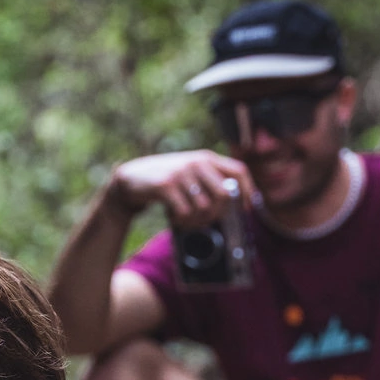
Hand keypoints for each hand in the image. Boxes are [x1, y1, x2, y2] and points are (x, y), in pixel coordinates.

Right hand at [107, 151, 255, 228]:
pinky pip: (185, 213)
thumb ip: (211, 181)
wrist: (131, 179)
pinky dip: (181, 221)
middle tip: (204, 220)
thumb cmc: (167, 181)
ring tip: (185, 218)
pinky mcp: (166, 185)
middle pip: (224, 195)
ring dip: (196, 220)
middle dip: (217, 214)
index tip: (248, 208)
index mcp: (207, 158)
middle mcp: (197, 162)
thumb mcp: (190, 174)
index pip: (238, 171)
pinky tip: (173, 217)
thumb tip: (236, 202)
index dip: (248, 191)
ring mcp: (182, 173)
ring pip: (205, 208)